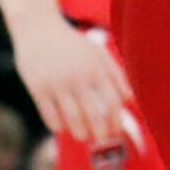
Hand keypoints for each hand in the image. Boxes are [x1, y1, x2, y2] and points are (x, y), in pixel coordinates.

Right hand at [12, 12, 130, 144]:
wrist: (39, 29)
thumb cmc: (73, 44)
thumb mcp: (97, 52)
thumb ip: (116, 74)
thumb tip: (131, 100)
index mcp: (96, 67)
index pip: (113, 101)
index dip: (117, 121)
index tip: (117, 132)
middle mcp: (79, 76)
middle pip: (95, 115)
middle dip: (101, 134)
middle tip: (102, 140)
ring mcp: (58, 84)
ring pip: (73, 121)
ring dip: (80, 134)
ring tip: (84, 136)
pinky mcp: (38, 89)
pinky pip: (51, 118)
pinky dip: (59, 126)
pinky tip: (62, 126)